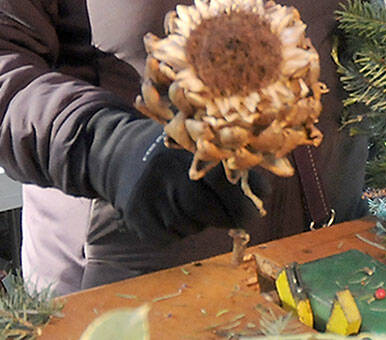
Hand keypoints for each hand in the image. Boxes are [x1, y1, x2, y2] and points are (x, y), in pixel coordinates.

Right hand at [84, 108, 259, 243]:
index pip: (222, 179)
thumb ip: (232, 166)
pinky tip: (171, 214)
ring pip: (188, 225)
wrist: (119, 154)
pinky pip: (167, 236)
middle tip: (232, 219)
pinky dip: (177, 232)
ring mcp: (148, 193)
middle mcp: (165, 170)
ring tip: (191, 207)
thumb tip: (266, 193)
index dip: (241, 200)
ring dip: (199, 224)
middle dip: (224, 217)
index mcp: (187, 149)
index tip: (255, 212)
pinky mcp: (135, 214)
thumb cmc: (174, 155)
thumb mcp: (198, 148)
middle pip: (204, 208)